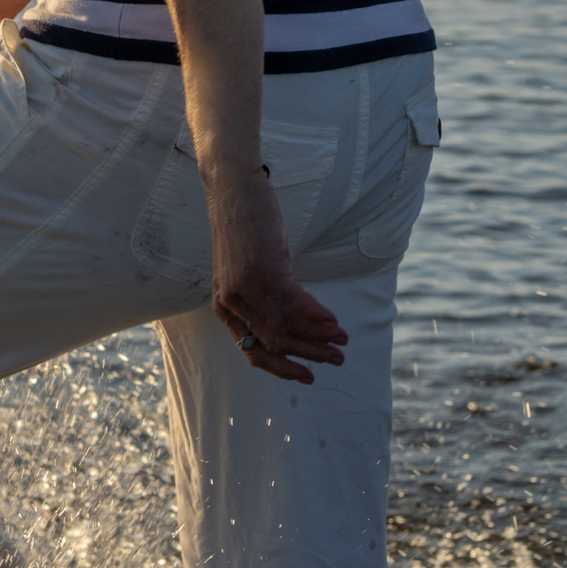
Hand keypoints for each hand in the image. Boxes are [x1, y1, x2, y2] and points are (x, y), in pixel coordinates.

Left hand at [207, 163, 348, 383]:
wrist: (234, 191)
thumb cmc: (245, 231)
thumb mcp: (244, 272)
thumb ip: (259, 299)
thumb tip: (293, 327)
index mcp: (224, 307)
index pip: (253, 351)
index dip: (282, 369)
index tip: (307, 376)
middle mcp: (230, 301)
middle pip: (275, 342)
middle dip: (310, 355)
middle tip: (337, 359)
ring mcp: (244, 286)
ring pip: (286, 327)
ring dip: (319, 338)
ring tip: (342, 340)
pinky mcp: (262, 269)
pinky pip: (295, 304)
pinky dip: (317, 317)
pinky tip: (333, 321)